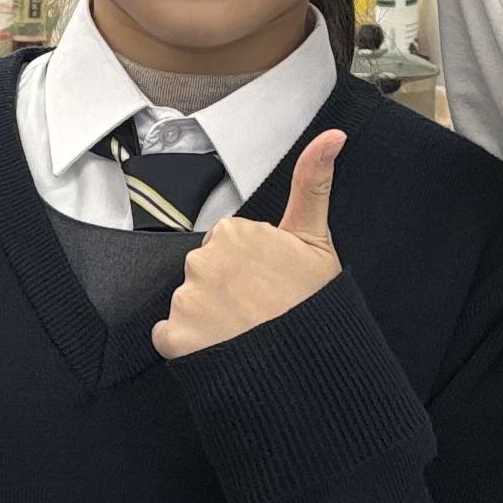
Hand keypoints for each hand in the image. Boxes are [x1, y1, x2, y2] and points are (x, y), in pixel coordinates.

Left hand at [154, 130, 345, 359]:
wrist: (307, 368)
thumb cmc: (313, 305)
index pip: (227, 246)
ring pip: (188, 304)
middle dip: (225, 290)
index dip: (249, 267)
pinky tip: (218, 352)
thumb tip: (333, 134)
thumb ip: (312, 183)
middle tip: (259, 312)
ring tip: (243, 335)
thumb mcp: (315, 239)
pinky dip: (187, 348)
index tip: (270, 284)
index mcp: (233, 233)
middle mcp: (202, 262)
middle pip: (204, 273)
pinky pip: (169, 338)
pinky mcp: (174, 338)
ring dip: (207, 320)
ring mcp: (186, 301)